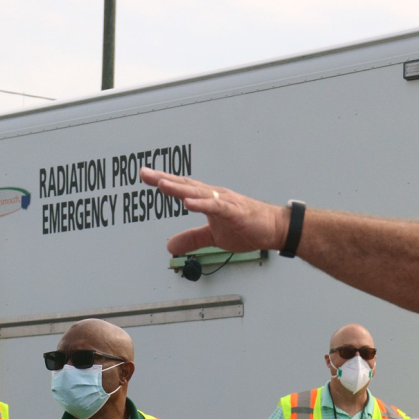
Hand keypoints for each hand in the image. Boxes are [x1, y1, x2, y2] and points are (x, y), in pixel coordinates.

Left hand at [140, 168, 288, 257]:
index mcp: (208, 200)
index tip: (144, 174)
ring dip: (180, 189)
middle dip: (164, 179)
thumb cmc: (246, 227)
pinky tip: (189, 204)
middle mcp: (214, 196)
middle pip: (186, 186)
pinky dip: (203, 205)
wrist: (274, 229)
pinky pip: (217, 207)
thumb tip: (169, 246)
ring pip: (199, 193)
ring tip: (162, 185)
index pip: (182, 188)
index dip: (163, 181)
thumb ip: (191, 239)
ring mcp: (225, 202)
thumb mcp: (213, 237)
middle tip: (144, 173)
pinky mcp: (236, 212)